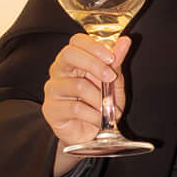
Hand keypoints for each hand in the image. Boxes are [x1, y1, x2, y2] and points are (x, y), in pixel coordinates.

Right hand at [43, 33, 127, 150]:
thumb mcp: (112, 84)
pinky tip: (99, 120)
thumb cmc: (98, 107)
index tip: (111, 58)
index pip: (76, 41)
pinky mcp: (51, 110)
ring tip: (108, 109)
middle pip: (69, 55)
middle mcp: (59, 71)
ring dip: (99, 99)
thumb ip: (116, 63)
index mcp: (73, 61)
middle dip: (94, 64)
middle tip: (110, 78)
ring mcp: (52, 90)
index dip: (94, 47)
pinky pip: (75, 108)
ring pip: (77, 85)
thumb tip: (125, 41)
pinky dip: (94, 115)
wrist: (89, 135)